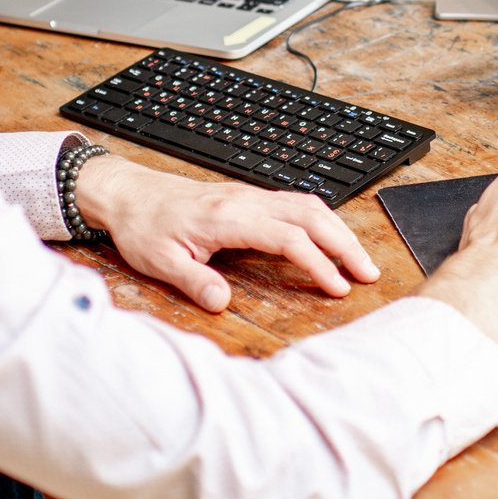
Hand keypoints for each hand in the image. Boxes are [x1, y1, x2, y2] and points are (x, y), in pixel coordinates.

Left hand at [74, 158, 380, 311]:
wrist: (129, 194)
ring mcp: (250, 195)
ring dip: (338, 230)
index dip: (317, 263)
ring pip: (308, 204)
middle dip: (345, 244)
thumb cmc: (143, 227)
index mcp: (227, 217)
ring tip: (359, 261)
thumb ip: (194, 282)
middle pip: (311, 215)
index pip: (288, 237)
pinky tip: (330, 238)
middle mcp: (246, 201)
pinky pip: (296, 202)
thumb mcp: (159, 262)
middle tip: (369, 274)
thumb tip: (223, 304)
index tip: (337, 288)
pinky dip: (322, 220)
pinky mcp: (249, 197)